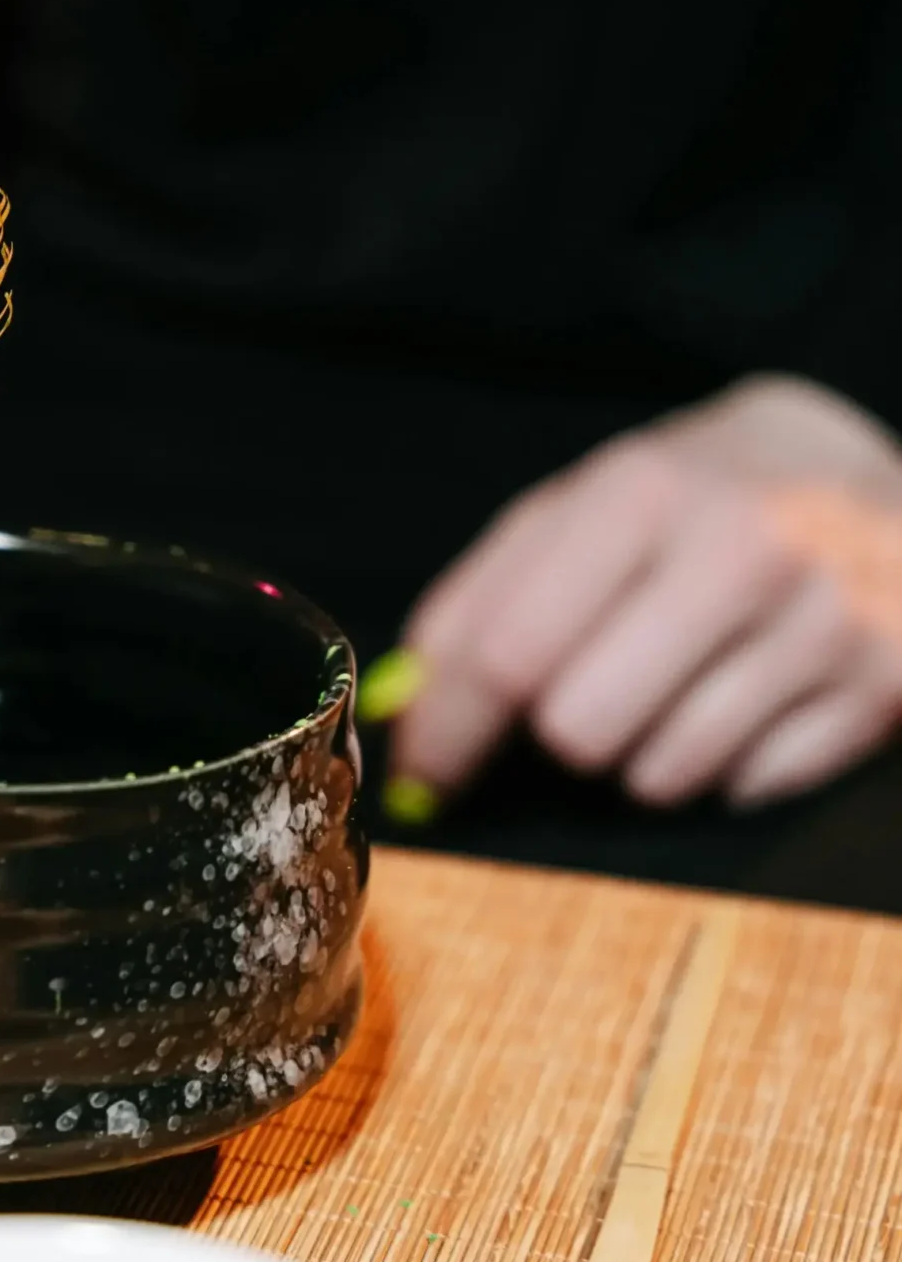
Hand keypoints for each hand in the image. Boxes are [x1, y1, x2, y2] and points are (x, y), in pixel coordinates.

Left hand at [392, 375, 901, 811]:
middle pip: (580, 730)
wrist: (857, 473)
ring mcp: (829, 618)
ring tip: (673, 687)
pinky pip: (749, 788)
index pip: (507, 654)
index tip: (420, 780)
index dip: (446, 736)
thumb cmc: (682, 505)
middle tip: (580, 700)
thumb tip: (407, 718)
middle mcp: (746, 548)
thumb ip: (473, 607)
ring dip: (641, 757)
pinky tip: (746, 698)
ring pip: (663, 776)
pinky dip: (727, 766)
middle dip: (555, 739)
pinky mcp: (887, 684)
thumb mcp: (570, 515)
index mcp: (642, 493)